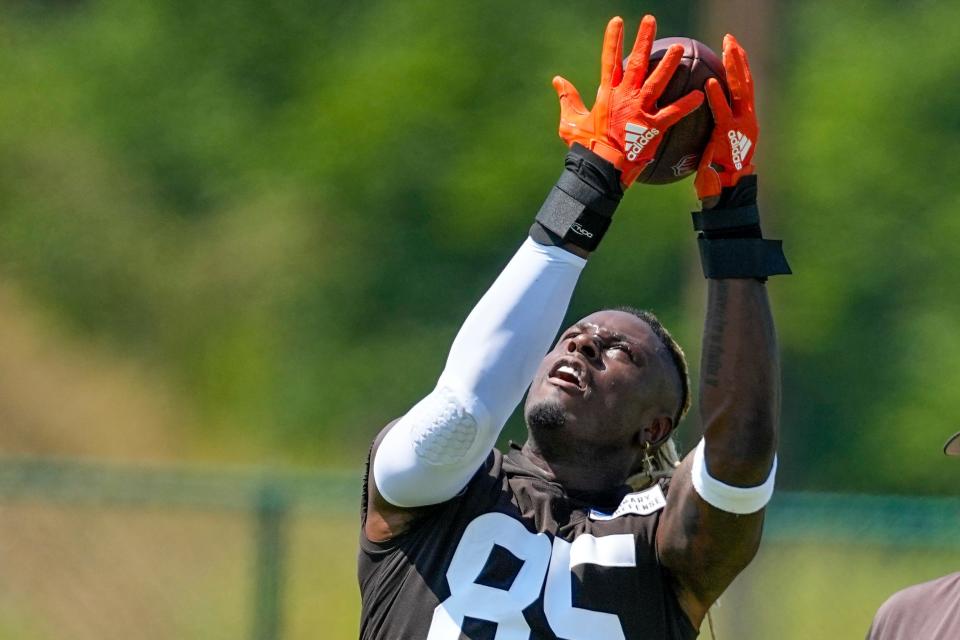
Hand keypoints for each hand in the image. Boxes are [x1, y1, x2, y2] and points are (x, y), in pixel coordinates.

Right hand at [553, 15, 704, 186]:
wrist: (601, 170)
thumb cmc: (585, 148)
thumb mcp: (570, 122)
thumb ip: (568, 98)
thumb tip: (557, 81)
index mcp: (607, 95)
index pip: (610, 60)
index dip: (614, 40)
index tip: (618, 21)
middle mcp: (625, 97)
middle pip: (637, 63)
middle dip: (644, 40)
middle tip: (651, 21)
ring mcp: (640, 111)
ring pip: (658, 82)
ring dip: (668, 64)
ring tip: (679, 48)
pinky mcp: (652, 127)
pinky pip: (673, 113)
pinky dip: (687, 104)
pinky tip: (700, 95)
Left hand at [695, 34, 757, 200]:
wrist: (726, 193)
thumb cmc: (715, 173)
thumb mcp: (714, 145)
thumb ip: (711, 129)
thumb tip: (694, 118)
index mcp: (744, 120)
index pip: (742, 87)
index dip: (738, 67)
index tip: (730, 49)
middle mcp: (747, 119)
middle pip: (745, 82)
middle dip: (739, 59)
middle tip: (730, 40)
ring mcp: (742, 126)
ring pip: (741, 91)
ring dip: (734, 68)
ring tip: (727, 49)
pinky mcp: (731, 136)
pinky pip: (724, 112)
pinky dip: (717, 97)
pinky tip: (709, 84)